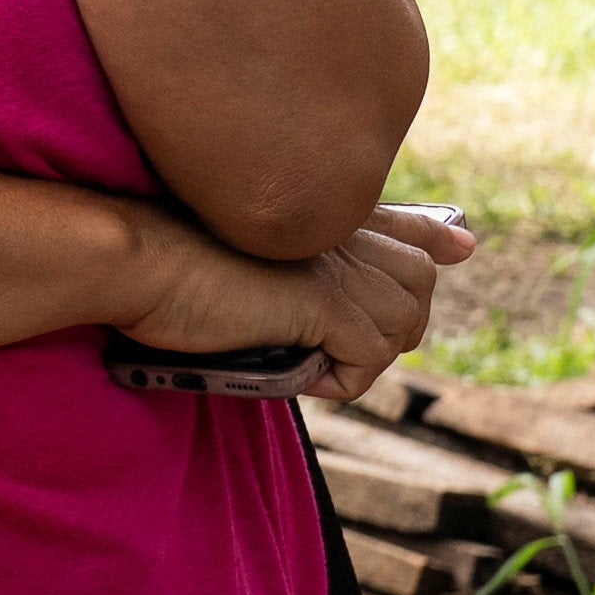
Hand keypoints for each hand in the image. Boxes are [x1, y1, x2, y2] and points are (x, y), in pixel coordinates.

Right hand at [117, 201, 475, 404]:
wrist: (136, 263)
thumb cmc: (167, 267)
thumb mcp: (239, 258)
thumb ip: (289, 264)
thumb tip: (318, 301)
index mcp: (324, 213)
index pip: (405, 222)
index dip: (432, 239)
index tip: (458, 245)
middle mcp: (340, 230)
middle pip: (418, 284)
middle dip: (389, 329)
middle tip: (326, 347)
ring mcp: (337, 265)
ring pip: (402, 326)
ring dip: (361, 358)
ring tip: (304, 357)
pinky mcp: (325, 302)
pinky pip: (370, 358)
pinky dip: (340, 380)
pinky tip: (295, 371)